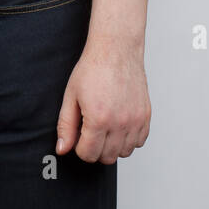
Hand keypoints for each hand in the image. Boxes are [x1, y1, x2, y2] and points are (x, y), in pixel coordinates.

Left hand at [55, 39, 150, 163]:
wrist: (115, 52)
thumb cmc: (92, 70)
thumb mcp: (71, 97)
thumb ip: (66, 126)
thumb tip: (62, 148)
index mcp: (99, 119)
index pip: (89, 154)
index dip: (79, 148)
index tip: (77, 137)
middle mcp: (120, 123)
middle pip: (107, 157)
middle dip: (94, 149)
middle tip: (88, 132)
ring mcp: (136, 121)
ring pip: (125, 152)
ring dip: (112, 146)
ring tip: (103, 128)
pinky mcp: (146, 117)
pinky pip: (139, 142)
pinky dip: (128, 140)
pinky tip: (117, 126)